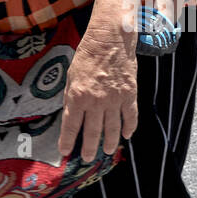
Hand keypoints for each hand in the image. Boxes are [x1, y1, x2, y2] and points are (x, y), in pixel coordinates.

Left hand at [57, 17, 137, 160]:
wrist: (110, 39)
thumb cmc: (87, 55)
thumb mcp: (71, 76)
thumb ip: (71, 97)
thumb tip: (72, 116)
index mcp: (77, 96)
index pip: (71, 126)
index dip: (67, 141)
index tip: (65, 152)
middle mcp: (95, 101)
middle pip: (92, 132)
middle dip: (88, 148)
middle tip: (87, 158)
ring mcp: (114, 99)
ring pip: (112, 129)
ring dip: (109, 143)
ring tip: (107, 151)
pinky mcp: (129, 95)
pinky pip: (130, 117)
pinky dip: (129, 128)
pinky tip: (126, 135)